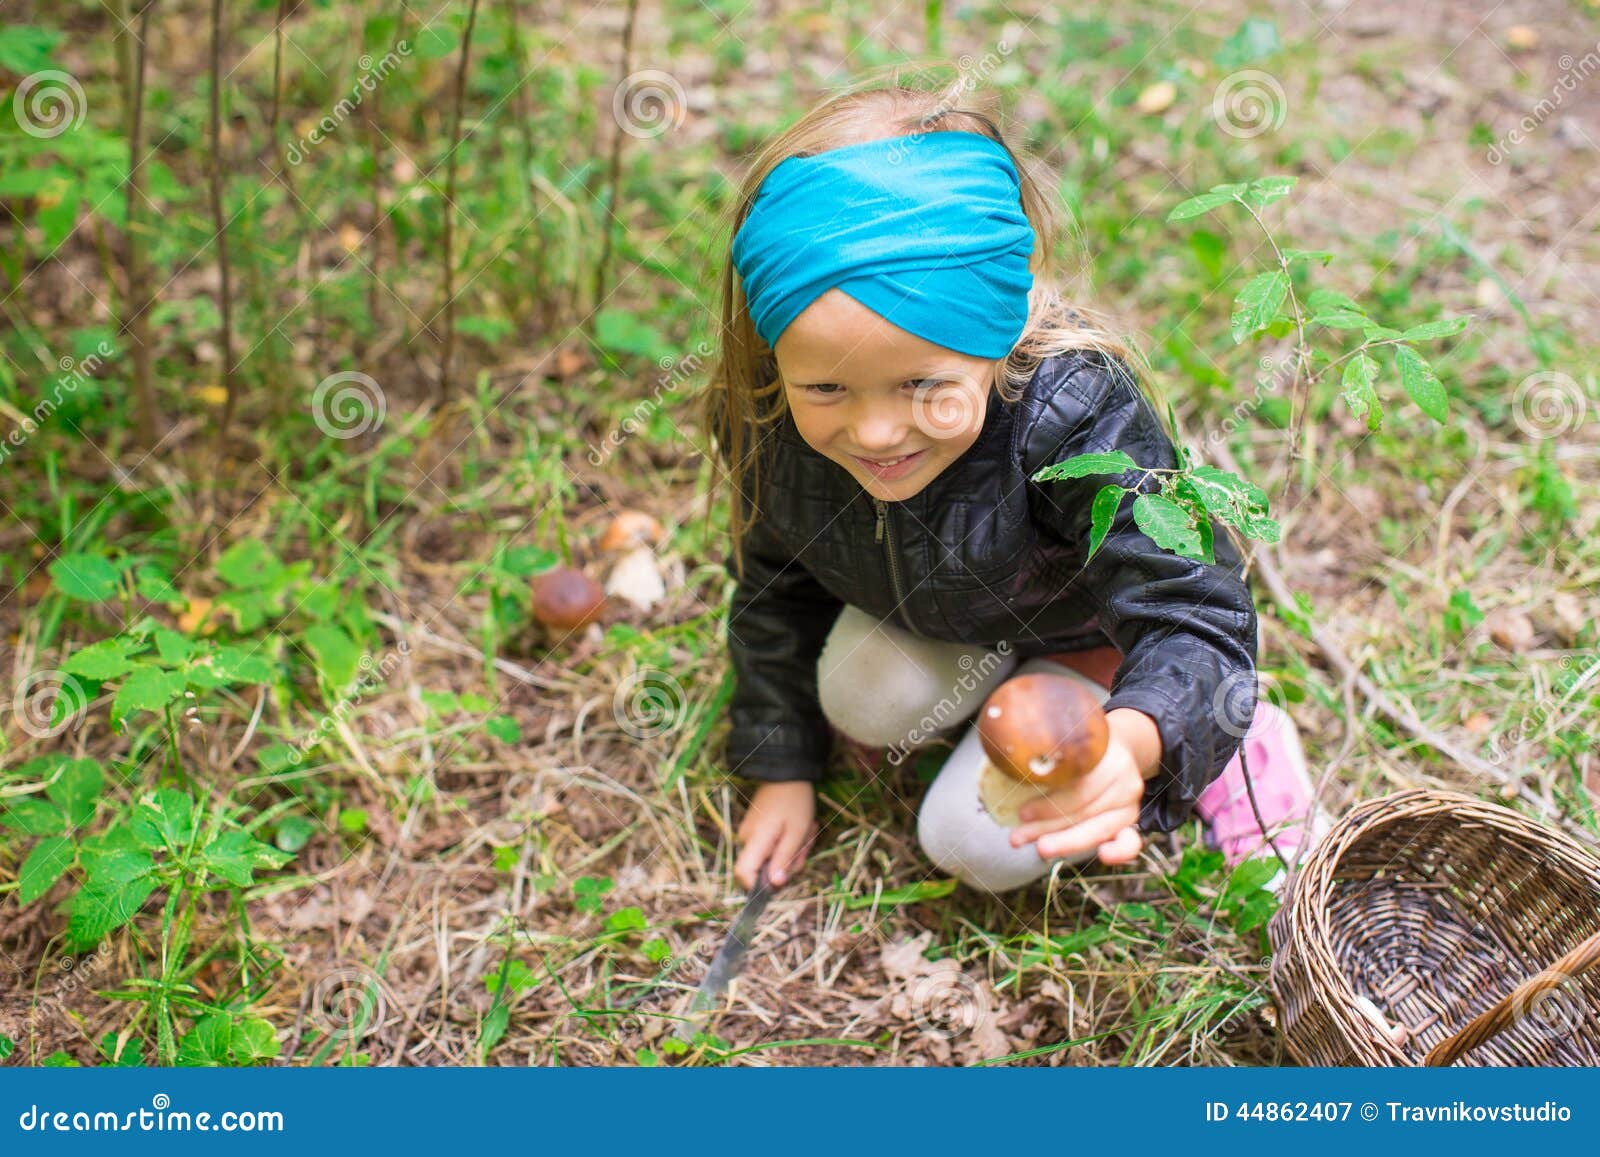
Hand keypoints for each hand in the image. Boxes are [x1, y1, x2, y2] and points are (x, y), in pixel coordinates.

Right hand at [735, 780, 816, 890]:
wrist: (787, 773)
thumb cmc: (794, 802)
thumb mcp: (797, 832)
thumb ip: (785, 859)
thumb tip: (774, 885)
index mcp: (755, 840)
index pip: (742, 873)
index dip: (757, 886)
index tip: (780, 882)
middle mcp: (747, 839)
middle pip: (764, 868)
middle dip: (790, 862)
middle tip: (807, 844)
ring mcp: (750, 834)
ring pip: (771, 858)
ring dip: (792, 851)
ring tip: (806, 830)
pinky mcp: (756, 830)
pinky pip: (771, 847)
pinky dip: (787, 843)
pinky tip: (798, 829)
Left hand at [1005, 733, 1144, 865]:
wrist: (1117, 746)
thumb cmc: (1079, 747)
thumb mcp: (1065, 741)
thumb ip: (1046, 754)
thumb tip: (1004, 761)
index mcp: (1106, 755)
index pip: (1077, 787)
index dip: (1048, 805)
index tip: (1021, 814)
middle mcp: (1124, 779)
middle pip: (1083, 810)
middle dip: (1047, 827)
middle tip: (1017, 838)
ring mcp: (1130, 803)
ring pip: (1096, 828)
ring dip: (1063, 841)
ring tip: (1036, 847)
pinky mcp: (1131, 821)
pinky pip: (1131, 841)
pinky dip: (1120, 851)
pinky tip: (1104, 856)